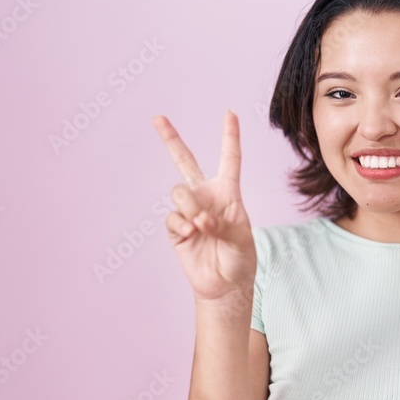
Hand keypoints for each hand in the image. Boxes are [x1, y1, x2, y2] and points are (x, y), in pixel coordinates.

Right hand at [154, 110, 255, 304]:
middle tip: (157, 118)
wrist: (225, 284)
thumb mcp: (241, 238)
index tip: (230, 114)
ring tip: (201, 226)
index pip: (229, 159)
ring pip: (178, 192)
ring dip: (189, 207)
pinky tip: (192, 235)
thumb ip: (221, 222)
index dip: (229, 136)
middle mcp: (205, 196)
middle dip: (170, 138)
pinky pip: (172, 217)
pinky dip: (182, 225)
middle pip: (184, 160)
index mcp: (228, 192)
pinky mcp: (176, 228)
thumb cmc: (240, 258)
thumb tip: (198, 218)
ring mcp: (188, 210)